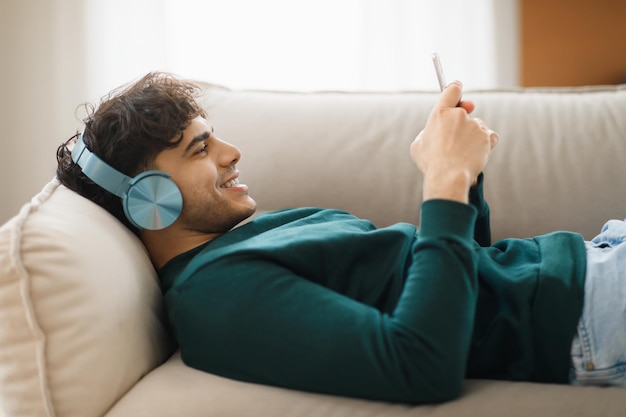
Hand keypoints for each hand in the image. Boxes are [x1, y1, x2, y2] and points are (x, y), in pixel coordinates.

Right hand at [410, 81, 498, 202]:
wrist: (448, 176)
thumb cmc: (431, 163)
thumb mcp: (418, 145)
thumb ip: (426, 132)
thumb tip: (433, 132)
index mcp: (440, 113)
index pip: (452, 90)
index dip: (455, 89)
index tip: (457, 90)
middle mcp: (459, 115)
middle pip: (465, 109)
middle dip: (464, 117)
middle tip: (459, 131)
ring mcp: (475, 125)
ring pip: (477, 125)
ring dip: (473, 135)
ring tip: (462, 153)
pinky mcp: (488, 136)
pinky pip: (490, 136)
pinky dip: (486, 143)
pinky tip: (477, 153)